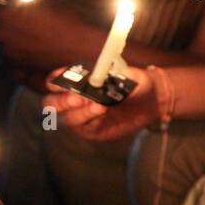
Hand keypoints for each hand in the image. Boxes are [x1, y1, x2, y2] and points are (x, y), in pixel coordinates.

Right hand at [42, 65, 156, 140]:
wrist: (153, 100)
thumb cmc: (136, 82)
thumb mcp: (128, 74)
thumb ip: (115, 74)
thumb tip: (105, 73)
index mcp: (76, 83)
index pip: (54, 82)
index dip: (55, 81)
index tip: (63, 78)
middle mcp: (74, 101)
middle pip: (52, 104)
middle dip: (61, 101)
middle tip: (77, 97)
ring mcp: (83, 117)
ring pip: (69, 119)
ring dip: (82, 112)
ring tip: (100, 105)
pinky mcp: (94, 131)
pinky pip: (86, 128)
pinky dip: (92, 119)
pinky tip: (103, 111)